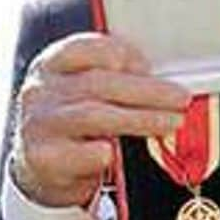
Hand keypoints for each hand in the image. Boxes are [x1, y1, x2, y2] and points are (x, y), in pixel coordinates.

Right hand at [10, 33, 189, 208]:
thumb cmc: (73, 128)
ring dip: (140, 118)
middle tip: (180, 98)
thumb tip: (167, 85)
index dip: (121, 53)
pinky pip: (82, 154)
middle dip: (147, 90)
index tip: (150, 67)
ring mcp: (39, 125)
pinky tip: (120, 153)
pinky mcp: (43, 159)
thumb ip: (117, 84)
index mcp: (52, 65)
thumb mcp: (85, 96)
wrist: (39, 172)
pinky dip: (104, 153)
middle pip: (97, 83)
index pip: (83, 47)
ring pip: (93, 115)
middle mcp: (40, 91)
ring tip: (171, 122)